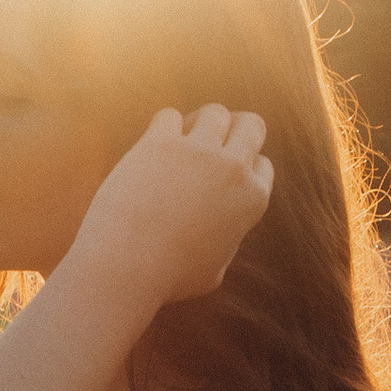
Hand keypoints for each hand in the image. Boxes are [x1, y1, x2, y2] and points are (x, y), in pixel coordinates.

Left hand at [64, 103, 271, 314]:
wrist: (128, 266)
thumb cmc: (168, 278)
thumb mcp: (215, 270)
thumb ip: (226, 241)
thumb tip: (222, 233)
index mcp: (253, 199)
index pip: (262, 163)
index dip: (243, 166)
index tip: (222, 176)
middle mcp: (233, 169)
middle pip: (252, 125)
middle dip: (234, 130)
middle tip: (209, 145)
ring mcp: (198, 151)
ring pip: (214, 112)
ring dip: (200, 122)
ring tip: (180, 141)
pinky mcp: (160, 143)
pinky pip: (170, 115)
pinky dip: (162, 128)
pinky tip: (151, 147)